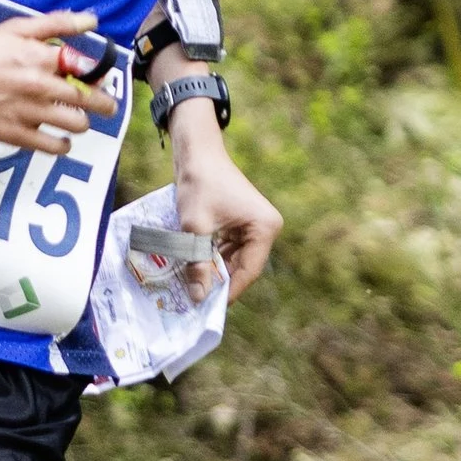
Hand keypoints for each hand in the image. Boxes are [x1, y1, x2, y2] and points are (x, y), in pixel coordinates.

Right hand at [0, 10, 112, 153]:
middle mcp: (40, 86)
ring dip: (83, 122)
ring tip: (77, 118)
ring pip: (78, 124)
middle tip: (106, 104)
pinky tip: (61, 139)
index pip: (88, 69)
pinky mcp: (17, 134)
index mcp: (42, 57)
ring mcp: (30, 112)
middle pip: (91, 100)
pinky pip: (55, 147)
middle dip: (105, 102)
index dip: (100, 74)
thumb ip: (57, 23)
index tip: (100, 77)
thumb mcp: (18, 28)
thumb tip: (91, 20)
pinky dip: (63, 144)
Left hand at [165, 117, 282, 300]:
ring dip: (215, 270)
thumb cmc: (200, 186)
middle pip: (243, 266)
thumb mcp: (195, 229)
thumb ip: (197, 264)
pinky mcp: (243, 222)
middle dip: (220, 281)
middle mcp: (267, 227)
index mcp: (265, 228)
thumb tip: (197, 298)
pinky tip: (196, 268)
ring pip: (235, 259)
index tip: (207, 308)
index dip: (228, 291)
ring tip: (194, 286)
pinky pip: (230, 248)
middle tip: (197, 301)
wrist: (197, 153)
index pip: (248, 271)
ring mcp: (256, 225)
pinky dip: (213, 257)